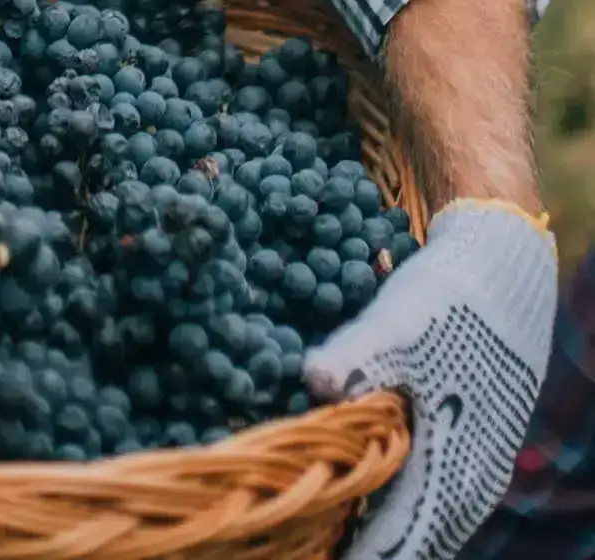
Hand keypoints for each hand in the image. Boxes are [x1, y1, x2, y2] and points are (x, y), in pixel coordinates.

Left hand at [305, 199, 556, 559]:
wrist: (502, 270)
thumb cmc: (447, 301)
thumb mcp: (395, 326)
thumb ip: (354, 358)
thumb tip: (314, 382)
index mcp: (453, 465)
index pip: (400, 539)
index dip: (354, 553)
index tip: (304, 556)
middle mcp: (470, 479)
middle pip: (414, 538)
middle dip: (360, 542)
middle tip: (299, 546)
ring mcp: (475, 464)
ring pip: (425, 519)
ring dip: (377, 526)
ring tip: (323, 532)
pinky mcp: (470, 442)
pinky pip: (431, 495)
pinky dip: (395, 503)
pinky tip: (359, 492)